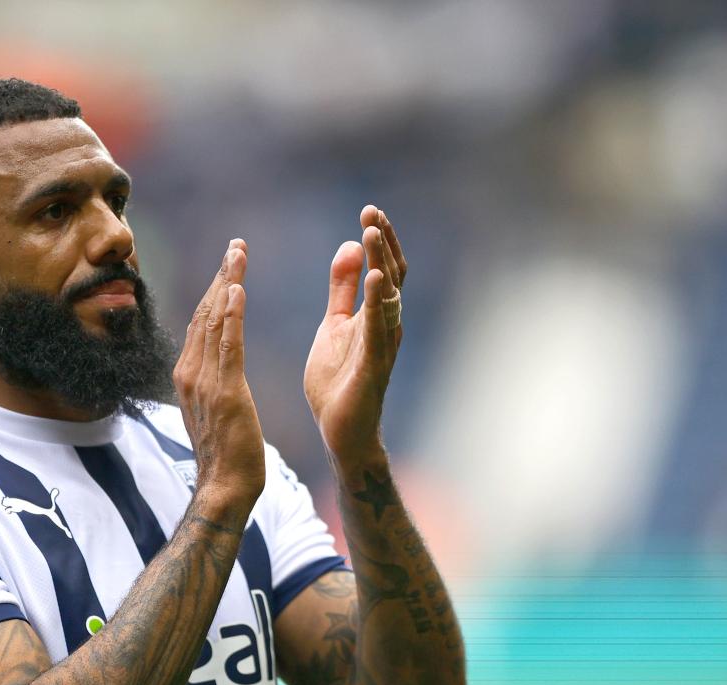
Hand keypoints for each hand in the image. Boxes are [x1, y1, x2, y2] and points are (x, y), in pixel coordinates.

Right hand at [173, 239, 265, 517]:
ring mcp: (205, 382)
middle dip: (221, 275)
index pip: (202, 322)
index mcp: (188, 375)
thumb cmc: (226, 453)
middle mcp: (190, 373)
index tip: (228, 262)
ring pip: (215, 322)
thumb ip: (211, 382)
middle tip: (236, 245)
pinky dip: (231, 315)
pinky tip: (237, 289)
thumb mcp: (213, 409)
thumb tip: (213, 366)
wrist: (224, 487)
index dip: (215, 289)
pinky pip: (228, 346)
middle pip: (205, 313)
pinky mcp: (226, 393)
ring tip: (237, 253)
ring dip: (227, 283)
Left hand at [303, 206, 406, 462]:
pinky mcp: (375, 365)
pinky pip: (379, 329)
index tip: (369, 211)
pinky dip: (380, 302)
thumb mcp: (334, 325)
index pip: (384, 268)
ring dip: (382, 262)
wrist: (340, 432)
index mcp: (375, 314)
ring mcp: (383, 344)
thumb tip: (350, 246)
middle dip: (382, 243)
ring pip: (389, 296)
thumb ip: (342, 290)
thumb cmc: (339, 382)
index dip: (379, 240)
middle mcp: (386, 325)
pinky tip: (377, 278)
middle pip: (392, 275)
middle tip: (371, 212)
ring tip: (372, 232)